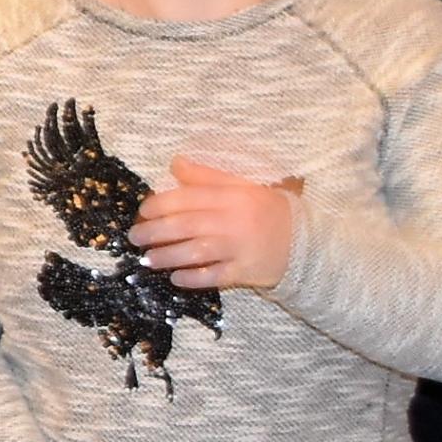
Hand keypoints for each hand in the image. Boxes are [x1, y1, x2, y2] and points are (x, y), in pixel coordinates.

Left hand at [133, 159, 297, 293]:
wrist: (306, 243)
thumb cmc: (268, 211)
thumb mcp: (242, 187)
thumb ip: (206, 177)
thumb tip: (174, 163)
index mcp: (232, 197)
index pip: (187, 199)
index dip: (159, 205)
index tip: (143, 212)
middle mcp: (233, 222)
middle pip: (184, 226)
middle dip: (154, 233)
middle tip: (134, 238)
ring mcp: (239, 249)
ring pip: (195, 252)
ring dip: (166, 256)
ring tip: (147, 260)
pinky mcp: (245, 272)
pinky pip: (213, 277)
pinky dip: (192, 278)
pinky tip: (175, 278)